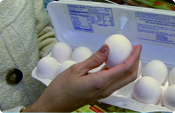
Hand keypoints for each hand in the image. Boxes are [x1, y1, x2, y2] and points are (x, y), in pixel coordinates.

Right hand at [22, 44, 141, 111]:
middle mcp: (107, 89)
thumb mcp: (76, 69)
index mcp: (101, 82)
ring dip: (129, 66)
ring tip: (126, 54)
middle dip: (135, 62)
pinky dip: (119, 71)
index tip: (137, 46)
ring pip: (124, 80)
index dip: (134, 57)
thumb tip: (108, 48)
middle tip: (133, 49)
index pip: (125, 68)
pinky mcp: (100, 92)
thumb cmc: (62, 87)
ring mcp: (104, 92)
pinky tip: (114, 62)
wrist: (55, 105)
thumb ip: (94, 59)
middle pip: (129, 76)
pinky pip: (115, 81)